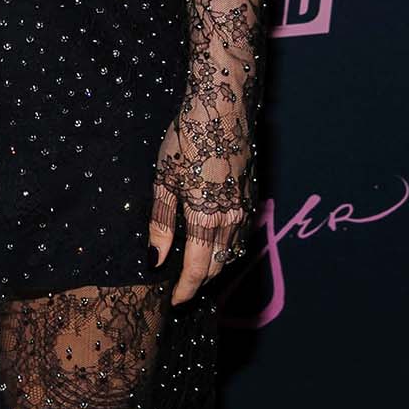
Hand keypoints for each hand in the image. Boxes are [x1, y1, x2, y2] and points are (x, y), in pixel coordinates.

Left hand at [151, 118, 238, 305]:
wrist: (222, 106)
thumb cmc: (186, 139)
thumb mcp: (163, 179)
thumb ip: (160, 222)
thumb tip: (155, 259)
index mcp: (207, 218)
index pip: (197, 269)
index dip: (185, 289)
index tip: (173, 301)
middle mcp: (232, 219)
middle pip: (217, 265)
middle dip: (199, 280)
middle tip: (179, 286)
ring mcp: (246, 208)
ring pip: (232, 251)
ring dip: (214, 264)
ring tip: (193, 266)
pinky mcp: (252, 196)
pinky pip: (242, 234)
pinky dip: (227, 245)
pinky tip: (213, 240)